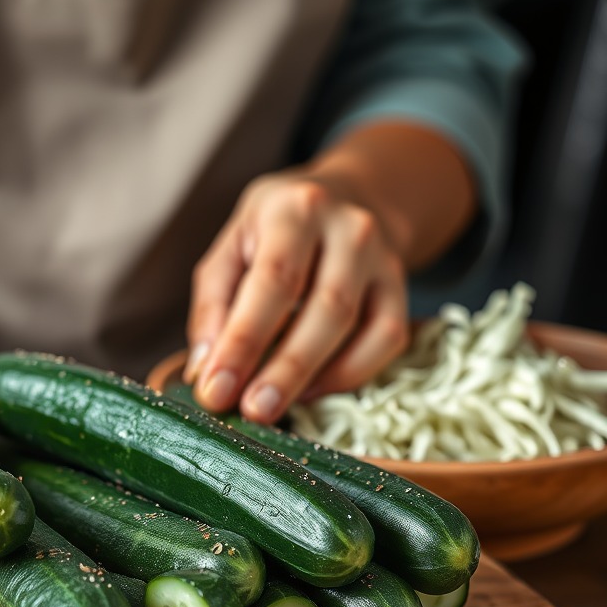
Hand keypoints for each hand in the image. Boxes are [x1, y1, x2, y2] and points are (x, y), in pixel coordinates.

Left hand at [185, 172, 408, 423]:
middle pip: (325, 308)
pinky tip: (309, 389)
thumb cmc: (274, 230)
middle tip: (251, 411)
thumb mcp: (232, 247)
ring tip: (270, 407)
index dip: (244, 340)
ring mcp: (384, 258)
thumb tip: (204, 371)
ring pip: (360, 327)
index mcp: (295, 209)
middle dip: (284, 368)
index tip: (215, 389)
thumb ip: (213, 305)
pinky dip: (348, 374)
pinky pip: (387, 340)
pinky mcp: (401, 288)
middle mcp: (350, 227)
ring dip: (312, 377)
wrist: (348, 196)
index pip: (273, 279)